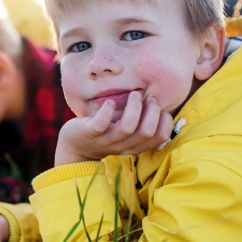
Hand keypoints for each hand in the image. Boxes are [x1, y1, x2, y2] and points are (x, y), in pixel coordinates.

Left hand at [55, 91, 172, 165]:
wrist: (76, 147)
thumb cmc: (105, 132)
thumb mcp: (125, 131)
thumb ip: (140, 122)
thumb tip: (159, 102)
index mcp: (135, 145)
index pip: (159, 138)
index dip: (166, 122)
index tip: (161, 110)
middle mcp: (123, 145)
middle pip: (146, 132)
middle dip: (152, 112)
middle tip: (149, 98)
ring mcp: (106, 139)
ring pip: (127, 128)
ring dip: (133, 108)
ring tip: (134, 94)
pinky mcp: (90, 133)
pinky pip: (101, 124)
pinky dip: (107, 111)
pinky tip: (110, 102)